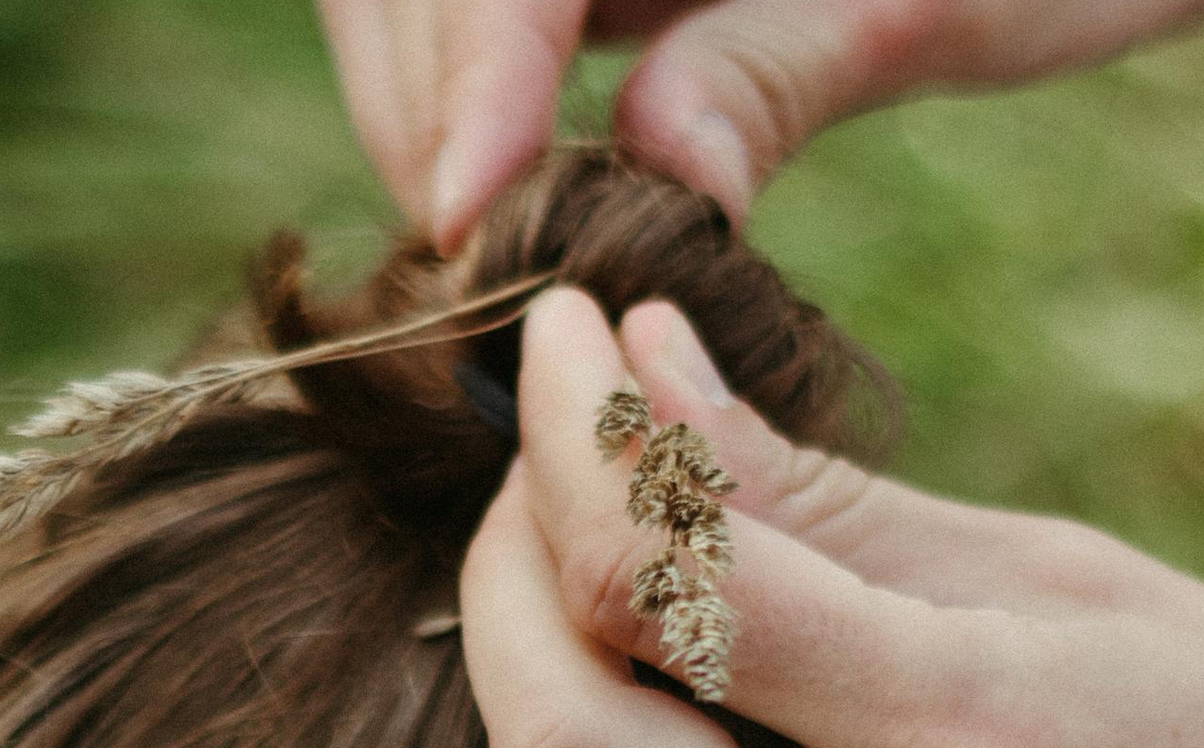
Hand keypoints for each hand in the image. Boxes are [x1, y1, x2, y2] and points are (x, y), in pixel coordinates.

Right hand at [319, 0, 1203, 242]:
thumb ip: (780, 69)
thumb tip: (661, 183)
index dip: (467, 73)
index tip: (468, 219)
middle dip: (424, 108)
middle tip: (484, 267)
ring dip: (425, 115)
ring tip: (501, 241)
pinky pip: (453, 14)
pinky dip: (460, 99)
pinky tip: (518, 188)